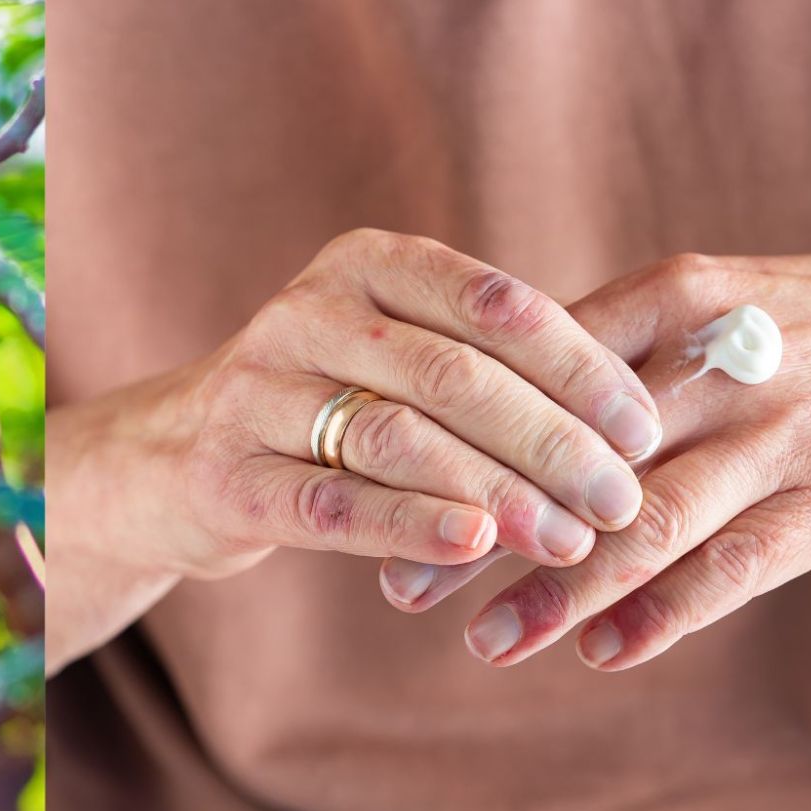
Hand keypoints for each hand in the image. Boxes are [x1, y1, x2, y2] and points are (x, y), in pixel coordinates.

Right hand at [168, 228, 659, 577]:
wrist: (166, 458)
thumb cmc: (315, 406)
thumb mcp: (385, 349)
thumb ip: (477, 359)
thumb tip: (626, 422)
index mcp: (360, 263)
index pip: (492, 303)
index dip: (578, 366)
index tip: (643, 429)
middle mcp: (302, 314)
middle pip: (453, 374)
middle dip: (553, 442)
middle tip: (620, 501)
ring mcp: (254, 393)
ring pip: (399, 437)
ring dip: (499, 492)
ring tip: (569, 538)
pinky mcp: (227, 475)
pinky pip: (335, 501)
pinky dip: (412, 524)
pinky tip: (475, 547)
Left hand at [395, 252, 810, 669]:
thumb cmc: (771, 323)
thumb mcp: (689, 304)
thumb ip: (586, 349)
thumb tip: (449, 397)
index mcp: (669, 299)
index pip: (532, 375)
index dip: (448, 440)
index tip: (374, 493)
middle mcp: (720, 364)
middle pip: (574, 460)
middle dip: (482, 531)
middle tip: (402, 592)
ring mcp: (781, 435)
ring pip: (649, 523)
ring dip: (560, 591)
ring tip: (485, 642)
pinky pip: (740, 566)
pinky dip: (668, 613)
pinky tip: (601, 652)